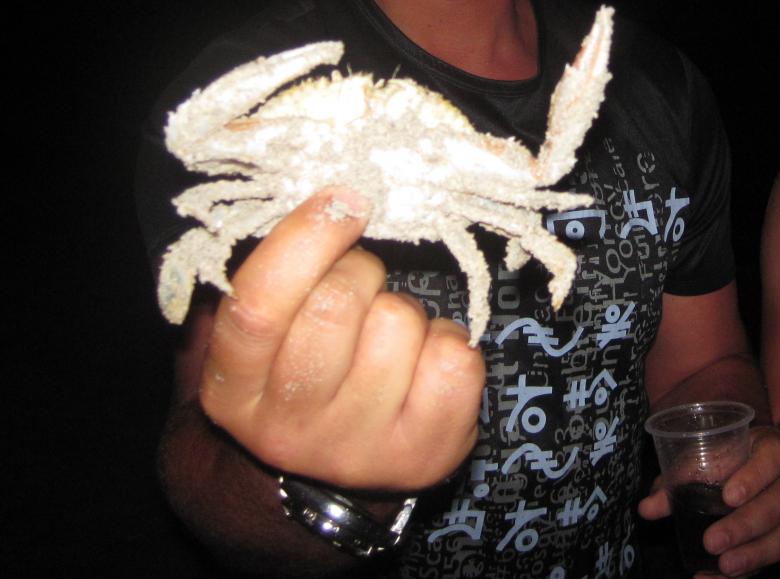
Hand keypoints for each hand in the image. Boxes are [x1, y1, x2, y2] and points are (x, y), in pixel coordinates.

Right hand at [199, 187, 485, 490]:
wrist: (334, 472)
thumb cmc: (299, 378)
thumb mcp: (259, 342)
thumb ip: (270, 280)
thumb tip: (329, 202)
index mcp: (234, 391)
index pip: (258, 305)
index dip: (303, 239)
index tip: (343, 200)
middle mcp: (289, 429)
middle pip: (336, 304)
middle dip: (359, 270)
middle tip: (358, 285)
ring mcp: (360, 448)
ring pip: (400, 322)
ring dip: (401, 312)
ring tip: (386, 341)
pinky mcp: (424, 454)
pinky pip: (455, 356)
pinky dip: (445, 342)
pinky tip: (422, 364)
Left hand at [639, 426, 779, 577]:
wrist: (774, 460)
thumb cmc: (736, 455)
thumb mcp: (710, 454)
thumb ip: (680, 477)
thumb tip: (647, 508)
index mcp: (773, 449)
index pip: (771, 459)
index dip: (753, 478)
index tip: (728, 496)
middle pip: (778, 503)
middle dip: (745, 525)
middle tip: (711, 541)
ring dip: (754, 554)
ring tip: (723, 567)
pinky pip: (779, 553)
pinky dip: (751, 568)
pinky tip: (723, 577)